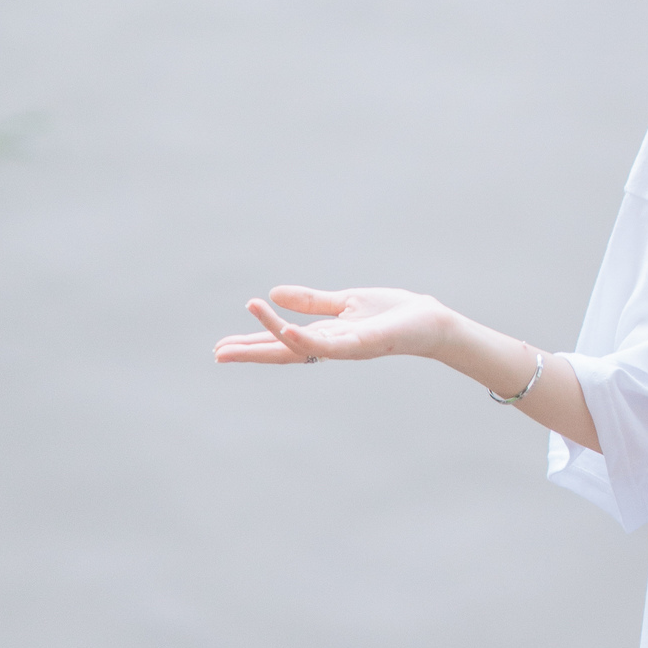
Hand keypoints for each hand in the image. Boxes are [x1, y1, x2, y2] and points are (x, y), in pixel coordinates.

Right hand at [213, 285, 453, 365]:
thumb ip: (312, 301)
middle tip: (217, 354)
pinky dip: (305, 340)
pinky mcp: (363, 343)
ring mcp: (345, 347)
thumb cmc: (393, 313)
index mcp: (326, 335)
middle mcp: (331, 345)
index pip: (282, 341)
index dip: (253, 343)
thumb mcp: (345, 302)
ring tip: (241, 328)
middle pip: (283, 352)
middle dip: (250, 353)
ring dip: (270, 338)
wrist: (430, 321)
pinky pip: (329, 345)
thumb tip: (274, 294)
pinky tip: (286, 332)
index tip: (222, 347)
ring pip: (300, 348)